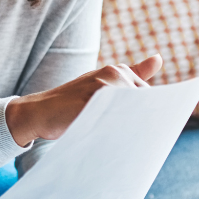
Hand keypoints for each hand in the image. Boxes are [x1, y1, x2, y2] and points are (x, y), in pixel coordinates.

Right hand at [5, 55, 163, 146]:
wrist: (39, 112)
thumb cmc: (73, 104)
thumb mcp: (102, 86)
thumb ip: (133, 74)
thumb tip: (159, 58)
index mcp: (119, 71)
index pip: (149, 97)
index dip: (146, 116)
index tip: (137, 129)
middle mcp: (114, 74)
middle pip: (144, 105)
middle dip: (141, 123)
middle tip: (127, 138)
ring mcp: (103, 87)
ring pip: (133, 113)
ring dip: (131, 129)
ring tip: (115, 138)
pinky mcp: (93, 101)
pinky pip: (117, 120)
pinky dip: (118, 132)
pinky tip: (110, 140)